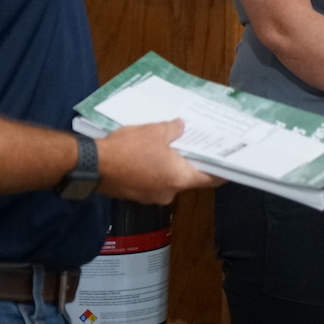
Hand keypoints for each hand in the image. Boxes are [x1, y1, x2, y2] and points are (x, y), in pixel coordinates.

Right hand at [95, 121, 219, 203]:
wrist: (94, 165)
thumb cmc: (128, 149)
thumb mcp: (155, 132)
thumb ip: (173, 130)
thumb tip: (181, 127)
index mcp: (178, 178)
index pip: (208, 179)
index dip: (220, 173)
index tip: (229, 167)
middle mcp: (168, 192)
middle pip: (186, 178)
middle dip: (189, 161)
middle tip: (193, 145)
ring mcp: (151, 196)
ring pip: (167, 179)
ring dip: (168, 165)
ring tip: (168, 145)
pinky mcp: (136, 195)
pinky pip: (152, 182)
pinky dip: (154, 170)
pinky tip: (148, 155)